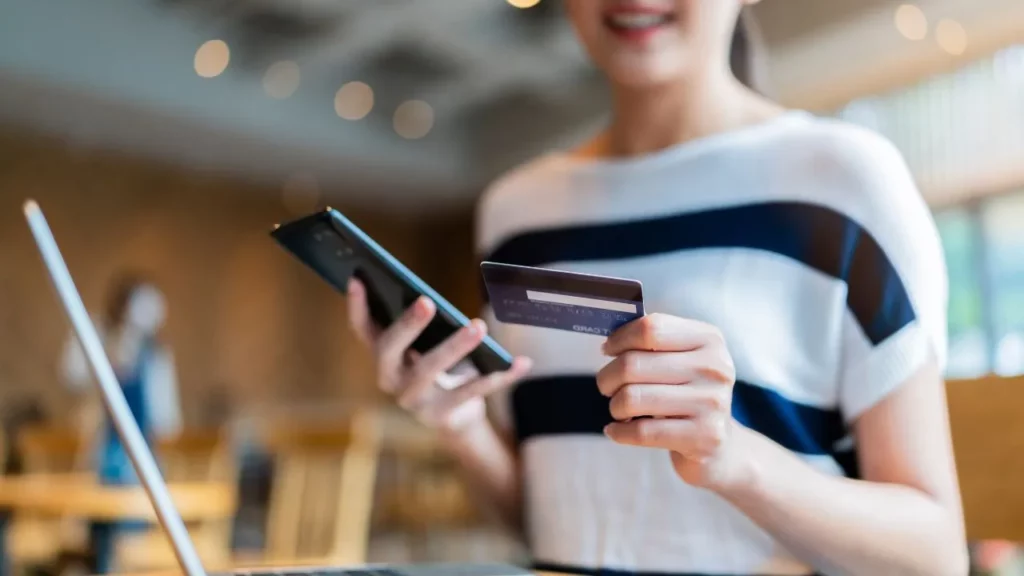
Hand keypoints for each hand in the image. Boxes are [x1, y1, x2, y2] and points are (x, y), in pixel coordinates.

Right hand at [347, 278, 531, 434]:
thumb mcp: (427, 345)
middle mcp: (391, 379)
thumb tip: (435, 298)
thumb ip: (424, 324)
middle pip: (390, 349)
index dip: (357, 306)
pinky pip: (472, 392)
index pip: (362, 330)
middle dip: (407, 325)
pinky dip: (500, 376)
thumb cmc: (437, 365)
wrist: (452, 418)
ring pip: (431, 370)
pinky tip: (521, 362)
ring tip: (478, 325)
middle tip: (427, 301)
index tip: (357, 278)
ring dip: (455, 346)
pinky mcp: (441, 417)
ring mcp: (413, 401)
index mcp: (383, 356)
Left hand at [598, 313, 746, 490]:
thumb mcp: (681, 359)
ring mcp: (712, 403)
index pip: (651, 329)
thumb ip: (651, 343)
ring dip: (615, 406)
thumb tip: (610, 340)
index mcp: (708, 339)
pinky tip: (616, 430)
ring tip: (620, 409)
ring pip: (632, 398)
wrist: (718, 444)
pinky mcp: (704, 436)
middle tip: (607, 386)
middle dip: (608, 377)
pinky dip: (619, 432)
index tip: (608, 349)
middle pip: (633, 364)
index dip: (620, 339)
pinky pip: (642, 432)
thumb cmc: (687, 394)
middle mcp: (714, 368)